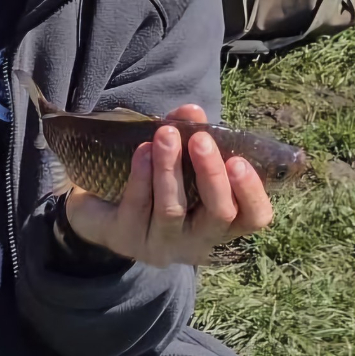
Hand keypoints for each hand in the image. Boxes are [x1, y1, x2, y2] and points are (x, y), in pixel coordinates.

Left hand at [64, 105, 273, 266]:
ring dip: (170, 168)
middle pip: (218, 215)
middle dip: (211, 174)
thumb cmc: (153, 181)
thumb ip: (188, 133)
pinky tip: (142, 151)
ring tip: (166, 134)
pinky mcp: (128, 239)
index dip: (252, 193)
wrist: (99, 207)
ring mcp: (162, 244)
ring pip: (173, 209)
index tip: (239, 161)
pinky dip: (142, 176)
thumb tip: (193, 111)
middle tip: (201, 139)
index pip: (254, 218)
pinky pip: (138, 206)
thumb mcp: (176, 158)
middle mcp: (197, 241)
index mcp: (221, 222)